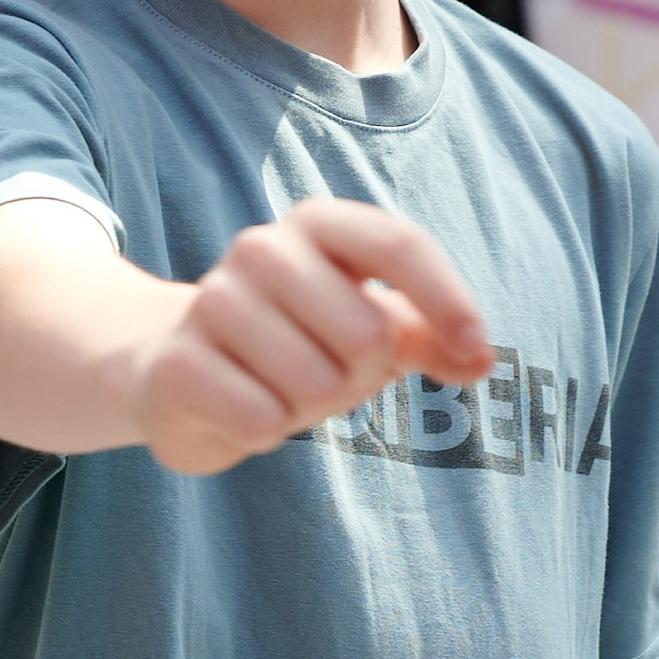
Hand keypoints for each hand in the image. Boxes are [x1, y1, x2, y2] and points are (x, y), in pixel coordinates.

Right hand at [128, 197, 492, 474]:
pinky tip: (241, 410)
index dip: (447, 299)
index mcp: (318, 225)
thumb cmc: (294, 346)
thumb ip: (431, 337)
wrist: (177, 372)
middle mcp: (262, 248)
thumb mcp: (370, 331)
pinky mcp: (178, 364)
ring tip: (277, 391)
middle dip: (360, 376)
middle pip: (367, 333)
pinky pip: (262, 420)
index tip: (474, 352)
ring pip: (316, 385)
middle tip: (323, 374)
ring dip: (308, 409)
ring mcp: (213, 301)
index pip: (398, 244)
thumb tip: (481, 359)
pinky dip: (266, 433)